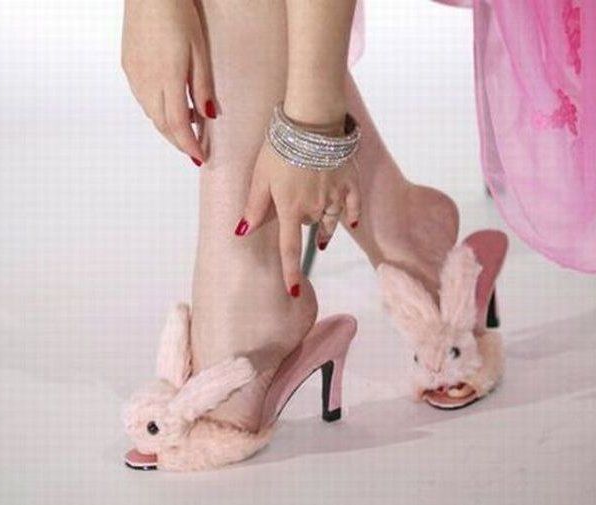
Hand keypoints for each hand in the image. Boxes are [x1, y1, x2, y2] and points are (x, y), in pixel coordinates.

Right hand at [121, 0, 215, 163]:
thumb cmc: (178, 16)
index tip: (200, 157)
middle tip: (195, 151)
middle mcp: (146, 82)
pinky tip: (170, 106)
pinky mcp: (128, 68)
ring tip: (188, 130)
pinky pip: (143, 100)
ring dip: (169, 128)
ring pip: (151, 114)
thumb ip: (202, 87)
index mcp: (168, 80)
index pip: (178, 125)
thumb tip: (208, 116)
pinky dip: (158, 111)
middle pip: (163, 125)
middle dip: (179, 142)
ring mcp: (134, 76)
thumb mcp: (200, 52)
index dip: (189, 145)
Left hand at [236, 138, 360, 296]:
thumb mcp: (260, 176)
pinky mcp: (350, 182)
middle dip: (301, 222)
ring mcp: (336, 196)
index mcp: (291, 208)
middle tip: (294, 206)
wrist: (313, 121)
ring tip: (321, 236)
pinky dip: (351, 216)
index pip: (290, 249)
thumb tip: (242, 232)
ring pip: (330, 220)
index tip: (295, 292)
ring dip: (324, 227)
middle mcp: (315, 208)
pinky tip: (350, 222)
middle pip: (309, 226)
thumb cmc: (280, 146)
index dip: (291, 272)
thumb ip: (254, 206)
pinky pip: (353, 207)